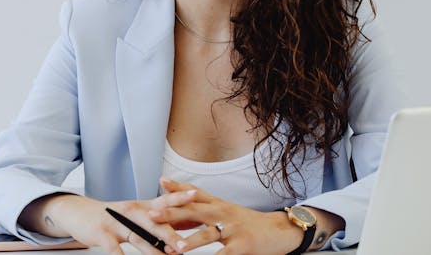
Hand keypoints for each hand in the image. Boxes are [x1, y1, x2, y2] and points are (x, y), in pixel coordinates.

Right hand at [26, 191, 196, 254]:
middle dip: (170, 235)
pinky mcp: (101, 233)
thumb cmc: (111, 216)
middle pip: (153, 223)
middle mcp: (130, 212)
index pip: (163, 200)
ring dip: (152, 251)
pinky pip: (114, 249)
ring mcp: (115, 222)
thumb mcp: (132, 214)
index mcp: (140, 206)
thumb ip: (153, 222)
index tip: (196, 197)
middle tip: (184, 246)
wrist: (79, 212)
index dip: (179, 197)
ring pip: (137, 238)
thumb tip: (179, 235)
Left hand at [146, 177, 304, 254]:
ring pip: (208, 234)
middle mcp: (223, 213)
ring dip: (191, 242)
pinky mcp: (242, 246)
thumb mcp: (225, 212)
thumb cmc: (247, 223)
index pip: (195, 193)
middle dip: (172, 213)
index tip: (160, 182)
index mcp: (218, 204)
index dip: (178, 187)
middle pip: (195, 210)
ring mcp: (233, 229)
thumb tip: (177, 210)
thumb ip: (203, 210)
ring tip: (176, 248)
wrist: (278, 231)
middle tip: (152, 214)